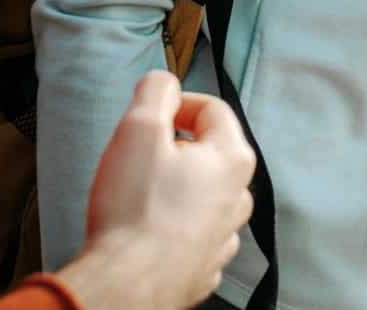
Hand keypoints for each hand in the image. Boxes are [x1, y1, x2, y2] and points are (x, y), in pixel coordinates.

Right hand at [58, 71, 256, 309]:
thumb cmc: (135, 209)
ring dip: (177, 188)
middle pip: (211, 153)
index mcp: (232, 159)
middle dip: (177, 148)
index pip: (213, 109)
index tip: (151, 116)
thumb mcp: (139, 129)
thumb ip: (155, 92)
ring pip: (204, 196)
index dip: (178, 104)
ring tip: (141, 195)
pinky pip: (194, 234)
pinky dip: (175, 227)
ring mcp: (224, 237)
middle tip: (140, 156)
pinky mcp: (203, 267)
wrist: (127, 284)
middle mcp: (238, 198)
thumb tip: (164, 82)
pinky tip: (148, 230)